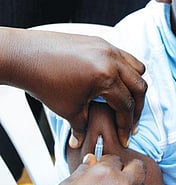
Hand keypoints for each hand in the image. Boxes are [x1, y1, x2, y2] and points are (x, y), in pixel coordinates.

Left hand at [6, 29, 146, 147]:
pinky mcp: (101, 43)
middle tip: (130, 122)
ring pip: (137, 69)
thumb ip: (82, 127)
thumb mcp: (67, 109)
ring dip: (135, 87)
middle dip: (137, 108)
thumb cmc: (43, 80)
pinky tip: (116, 82)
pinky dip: (126, 71)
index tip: (125, 136)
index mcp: (106, 77)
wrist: (26, 56)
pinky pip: (124, 57)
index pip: (126, 105)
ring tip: (128, 100)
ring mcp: (108, 49)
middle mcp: (112, 60)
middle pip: (139, 87)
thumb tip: (83, 141)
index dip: (126, 125)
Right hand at [51, 153, 145, 184]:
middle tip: (117, 171)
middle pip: (138, 166)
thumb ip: (83, 170)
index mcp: (106, 173)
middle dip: (128, 166)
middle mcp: (122, 184)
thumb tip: (90, 161)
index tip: (102, 165)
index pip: (114, 158)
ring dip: (131, 183)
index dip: (106, 161)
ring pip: (140, 184)